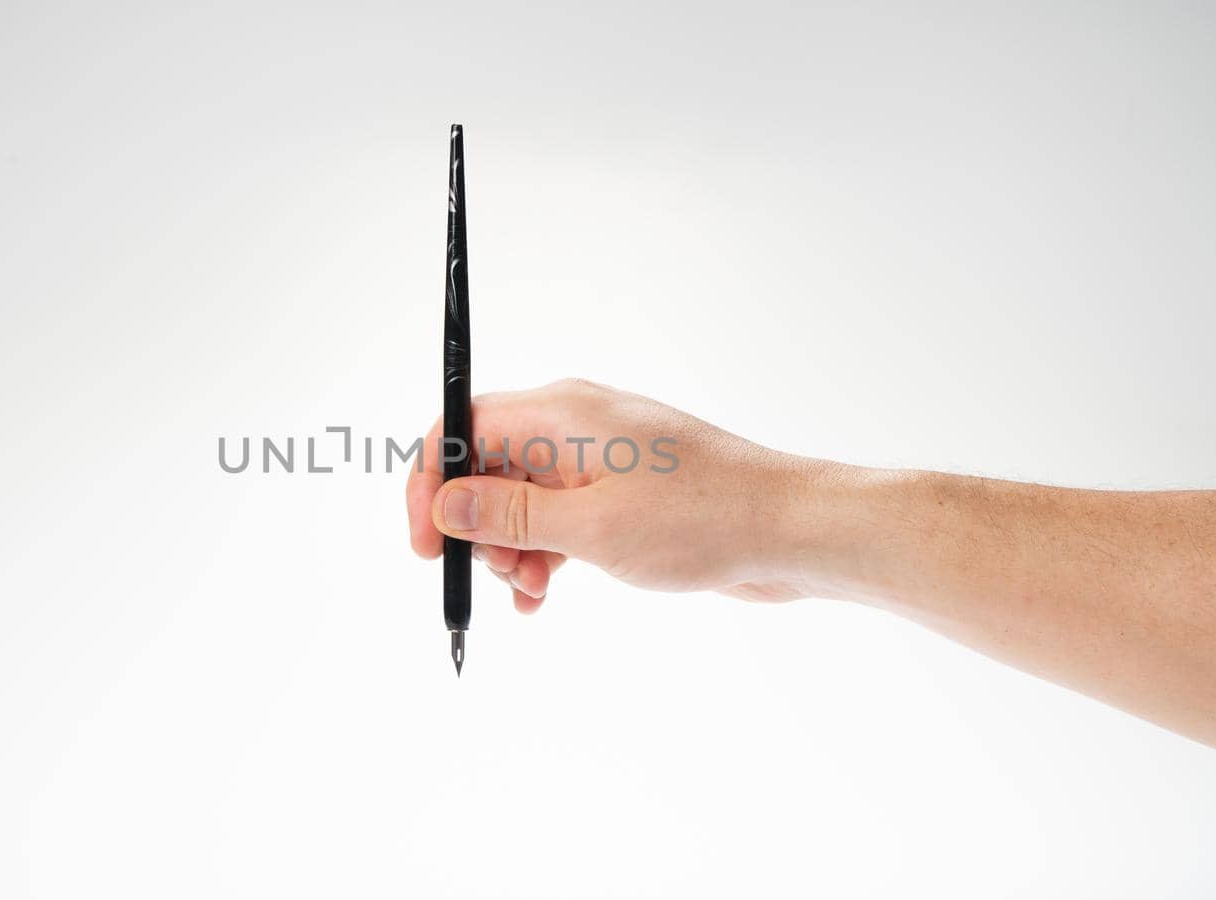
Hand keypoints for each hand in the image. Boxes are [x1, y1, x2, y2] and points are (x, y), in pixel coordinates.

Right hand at [405, 378, 821, 611]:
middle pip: (487, 466)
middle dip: (477, 527)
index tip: (425, 540)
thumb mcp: (591, 528)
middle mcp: (576, 426)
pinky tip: (542, 594)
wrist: (790, 530)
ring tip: (532, 592)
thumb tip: (445, 504)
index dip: (431, 481)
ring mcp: (600, 460)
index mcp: (563, 413)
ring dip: (511, 549)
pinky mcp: (621, 493)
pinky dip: (544, 554)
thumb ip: (510, 516)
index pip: (463, 426)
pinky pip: (558, 519)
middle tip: (497, 574)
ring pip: (521, 500)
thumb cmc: (704, 517)